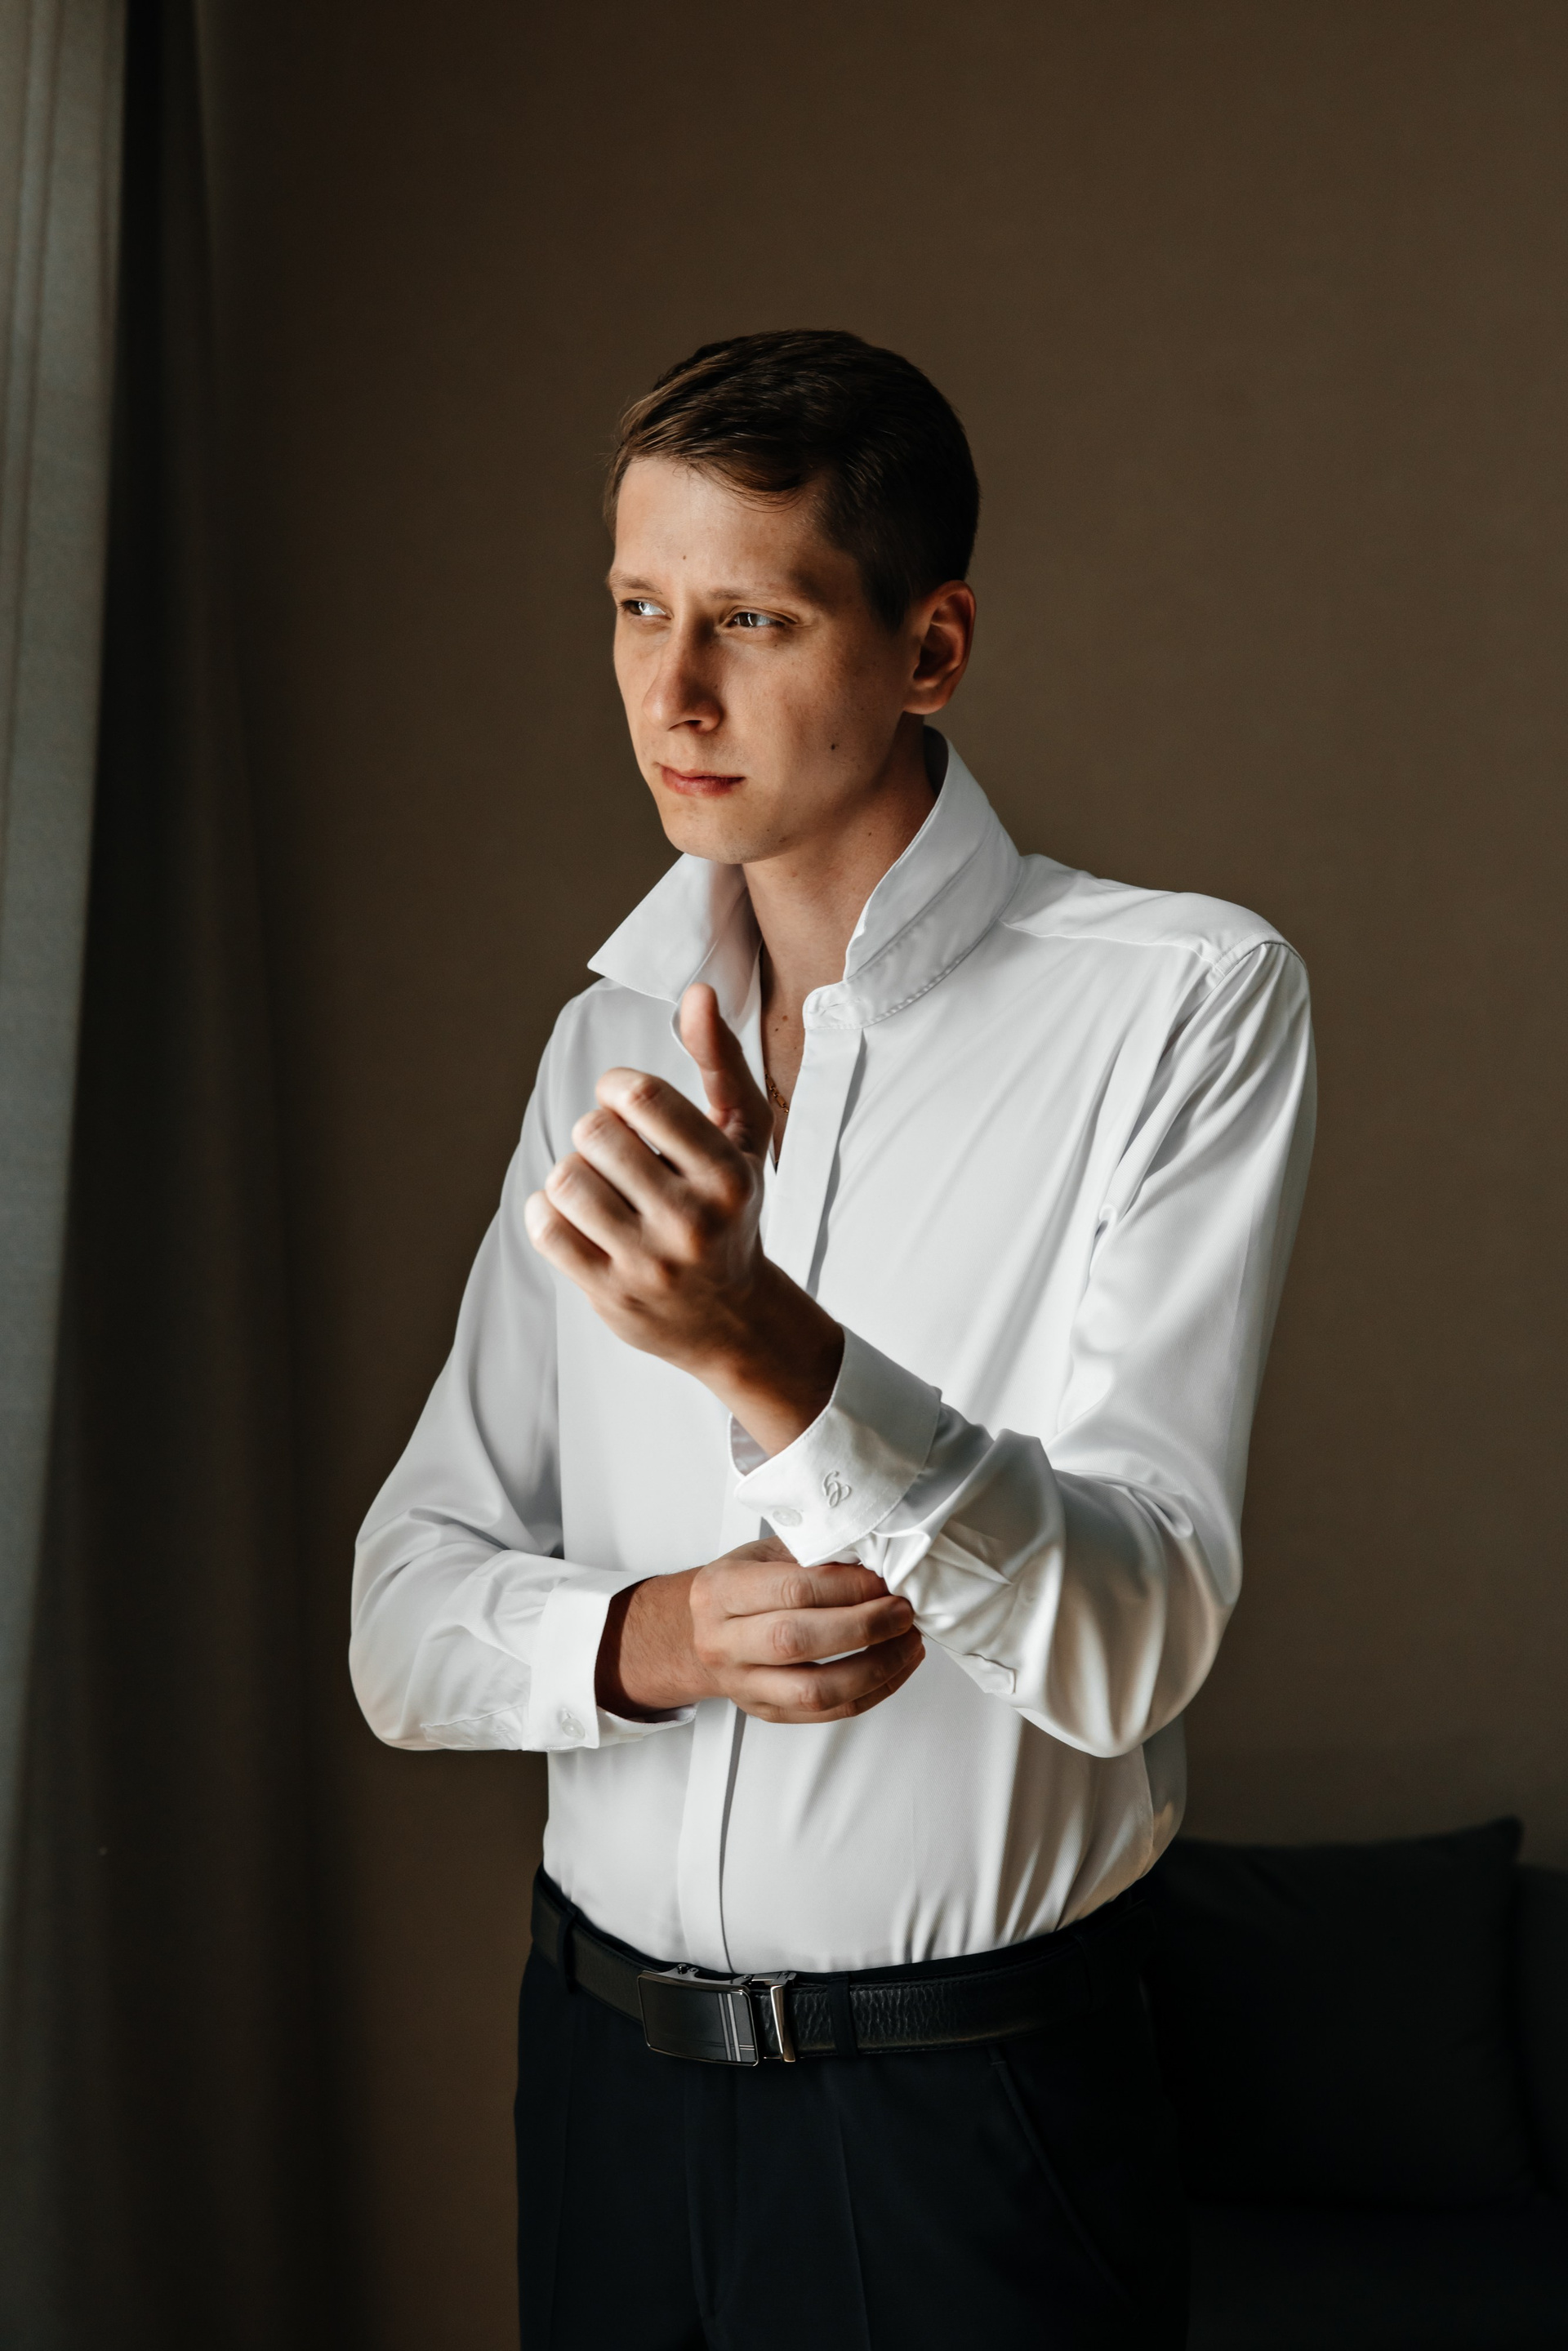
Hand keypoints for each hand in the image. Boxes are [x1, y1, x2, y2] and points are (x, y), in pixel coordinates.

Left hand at [523, 984, 842, 1453]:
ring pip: (567, 1181)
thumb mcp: (743, 1137)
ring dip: (572, 1173)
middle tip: (612, 1150)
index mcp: (727, 1174)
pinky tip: (569, 1213)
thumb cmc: (732, 1212)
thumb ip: (721, 1061)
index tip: (624, 1102)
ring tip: (595, 1184)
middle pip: (596, 1135)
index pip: (643, 1098)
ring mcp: (648, 1261)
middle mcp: (691, 1219)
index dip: (616, 1087)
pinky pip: (546, 1229)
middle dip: (595, 1132)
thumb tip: (696, 993)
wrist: (734, 1320)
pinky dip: (545, 1210)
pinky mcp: (609, 1293)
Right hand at [596, 1538, 924, 1724]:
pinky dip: (871, 1693)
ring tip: (908, 1643)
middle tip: (902, 1611)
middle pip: (798, 1641)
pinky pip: (827, 1714)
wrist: (696, 1633)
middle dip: (863, 1627)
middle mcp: (724, 1642)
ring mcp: (743, 1685)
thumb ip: (810, 1553)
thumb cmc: (737, 1587)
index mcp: (721, 1591)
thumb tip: (874, 1559)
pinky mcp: (767, 1713)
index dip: (846, 1586)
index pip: (791, 1590)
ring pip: (814, 1690)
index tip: (882, 1579)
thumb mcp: (762, 1553)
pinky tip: (895, 1667)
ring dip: (875, 1668)